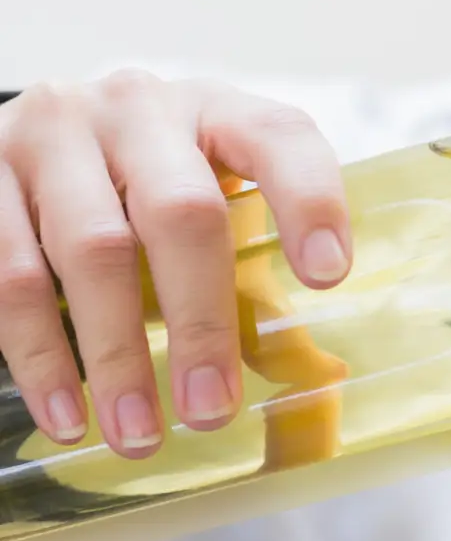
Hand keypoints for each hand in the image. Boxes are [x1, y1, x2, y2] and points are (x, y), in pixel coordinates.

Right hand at [0, 72, 349, 456]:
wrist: (34, 137)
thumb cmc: (143, 177)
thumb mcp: (200, 184)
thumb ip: (243, 247)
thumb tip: (294, 363)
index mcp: (211, 108)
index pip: (278, 136)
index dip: (311, 201)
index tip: (328, 276)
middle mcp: (133, 107)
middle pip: (180, 211)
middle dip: (201, 319)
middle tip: (211, 408)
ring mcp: (49, 135)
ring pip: (90, 250)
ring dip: (115, 356)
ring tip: (139, 432)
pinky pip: (6, 274)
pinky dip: (39, 356)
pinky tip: (66, 414)